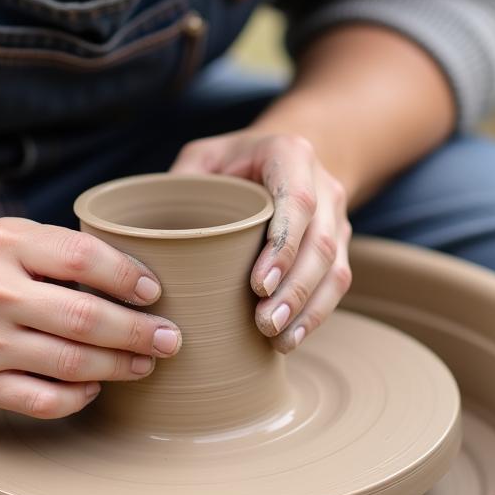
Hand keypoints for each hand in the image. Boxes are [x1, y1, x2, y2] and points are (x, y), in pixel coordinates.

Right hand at [0, 219, 182, 418]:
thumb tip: (136, 277)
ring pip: (72, 361)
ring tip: (145, 364)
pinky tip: (95, 387)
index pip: (83, 256)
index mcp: (5, 243)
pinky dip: (79, 395)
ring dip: (120, 366)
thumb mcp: (3, 243)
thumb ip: (58, 252)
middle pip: (85, 315)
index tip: (154, 292)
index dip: (127, 276)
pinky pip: (45, 399)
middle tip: (170, 339)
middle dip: (138, 331)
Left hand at [170, 131, 351, 351]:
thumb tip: (154, 231)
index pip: (297, 201)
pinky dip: (316, 314)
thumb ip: (185, 183)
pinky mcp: (340, 244)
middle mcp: (323, 185)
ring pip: (335, 268)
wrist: (283, 156)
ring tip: (278, 339)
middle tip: (264, 323)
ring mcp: (336, 217)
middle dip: (295, 289)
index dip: (283, 245)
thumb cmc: (233, 161)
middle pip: (319, 243)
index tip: (258, 285)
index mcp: (291, 155)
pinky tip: (291, 338)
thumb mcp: (204, 157)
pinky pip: (337, 283)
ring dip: (308, 309)